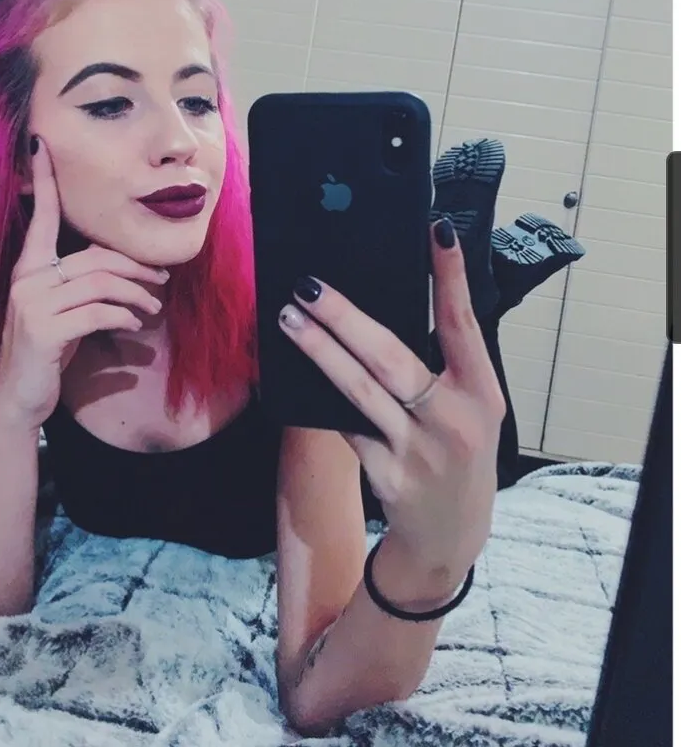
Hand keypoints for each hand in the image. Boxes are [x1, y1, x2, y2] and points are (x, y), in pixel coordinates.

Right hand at [0, 137, 168, 431]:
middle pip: (95, 256)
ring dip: (137, 295)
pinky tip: (134, 326)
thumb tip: (126, 270)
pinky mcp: (43, 331)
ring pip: (101, 282)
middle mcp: (26, 280)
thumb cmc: (48, 351)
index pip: (41, 218)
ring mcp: (31, 305)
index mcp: (29, 269)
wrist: (18, 399)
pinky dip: (124, 317)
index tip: (42, 146)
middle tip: (162, 281)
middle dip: (136, 267)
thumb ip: (84, 286)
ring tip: (154, 309)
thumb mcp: (64, 312)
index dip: (45, 182)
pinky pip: (98, 312)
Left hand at [278, 220, 504, 600]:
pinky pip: (345, 424)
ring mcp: (418, 451)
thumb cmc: (456, 458)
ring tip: (288, 317)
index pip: (463, 324)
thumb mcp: (468, 411)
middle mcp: (454, 419)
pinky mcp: (386, 475)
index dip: (450, 276)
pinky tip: (295, 373)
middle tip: (309, 284)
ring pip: (359, 389)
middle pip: (392, 356)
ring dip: (319, 350)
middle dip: (346, 316)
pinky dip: (322, 397)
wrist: (449, 539)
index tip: (436, 230)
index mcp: (482, 393)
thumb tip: (381, 310)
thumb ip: (440, 367)